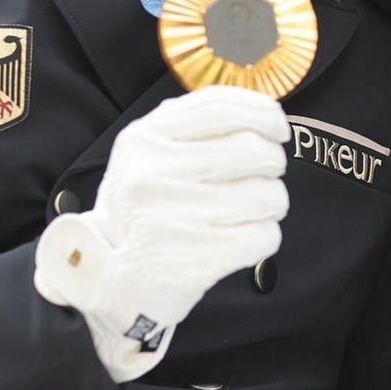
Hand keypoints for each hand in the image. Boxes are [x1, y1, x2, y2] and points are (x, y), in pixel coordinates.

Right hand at [34, 85, 289, 378]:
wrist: (112, 281)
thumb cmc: (143, 210)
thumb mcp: (146, 155)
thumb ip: (193, 125)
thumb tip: (263, 112)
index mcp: (143, 140)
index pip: (221, 108)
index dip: (264, 114)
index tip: (278, 128)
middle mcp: (154, 175)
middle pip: (254, 151)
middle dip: (272, 163)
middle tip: (264, 174)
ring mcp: (175, 219)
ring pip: (267, 195)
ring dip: (273, 202)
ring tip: (253, 209)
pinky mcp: (197, 261)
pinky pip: (265, 236)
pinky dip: (264, 237)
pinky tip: (242, 237)